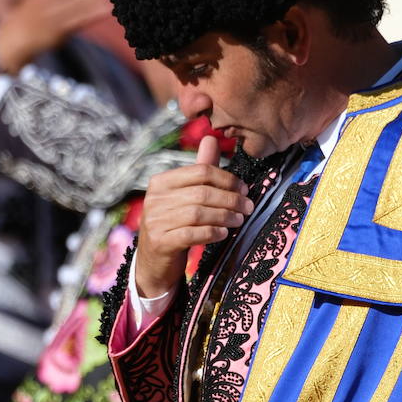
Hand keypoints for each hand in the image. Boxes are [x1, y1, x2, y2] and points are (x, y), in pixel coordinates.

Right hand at [135, 137, 251, 298]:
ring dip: (225, 216)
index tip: (244, 189)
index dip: (227, 179)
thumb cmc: (174, 224)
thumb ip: (199, 170)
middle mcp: (154, 199)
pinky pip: (192, 233)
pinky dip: (212, 232)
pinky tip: (223, 233)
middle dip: (231, 199)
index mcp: (161, 182)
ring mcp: (155, 220)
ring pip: (199, 213)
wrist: (153, 262)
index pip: (200, 172)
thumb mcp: (184, 196)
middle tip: (248, 207)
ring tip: (239, 220)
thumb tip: (211, 138)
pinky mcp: (161, 242)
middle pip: (202, 192)